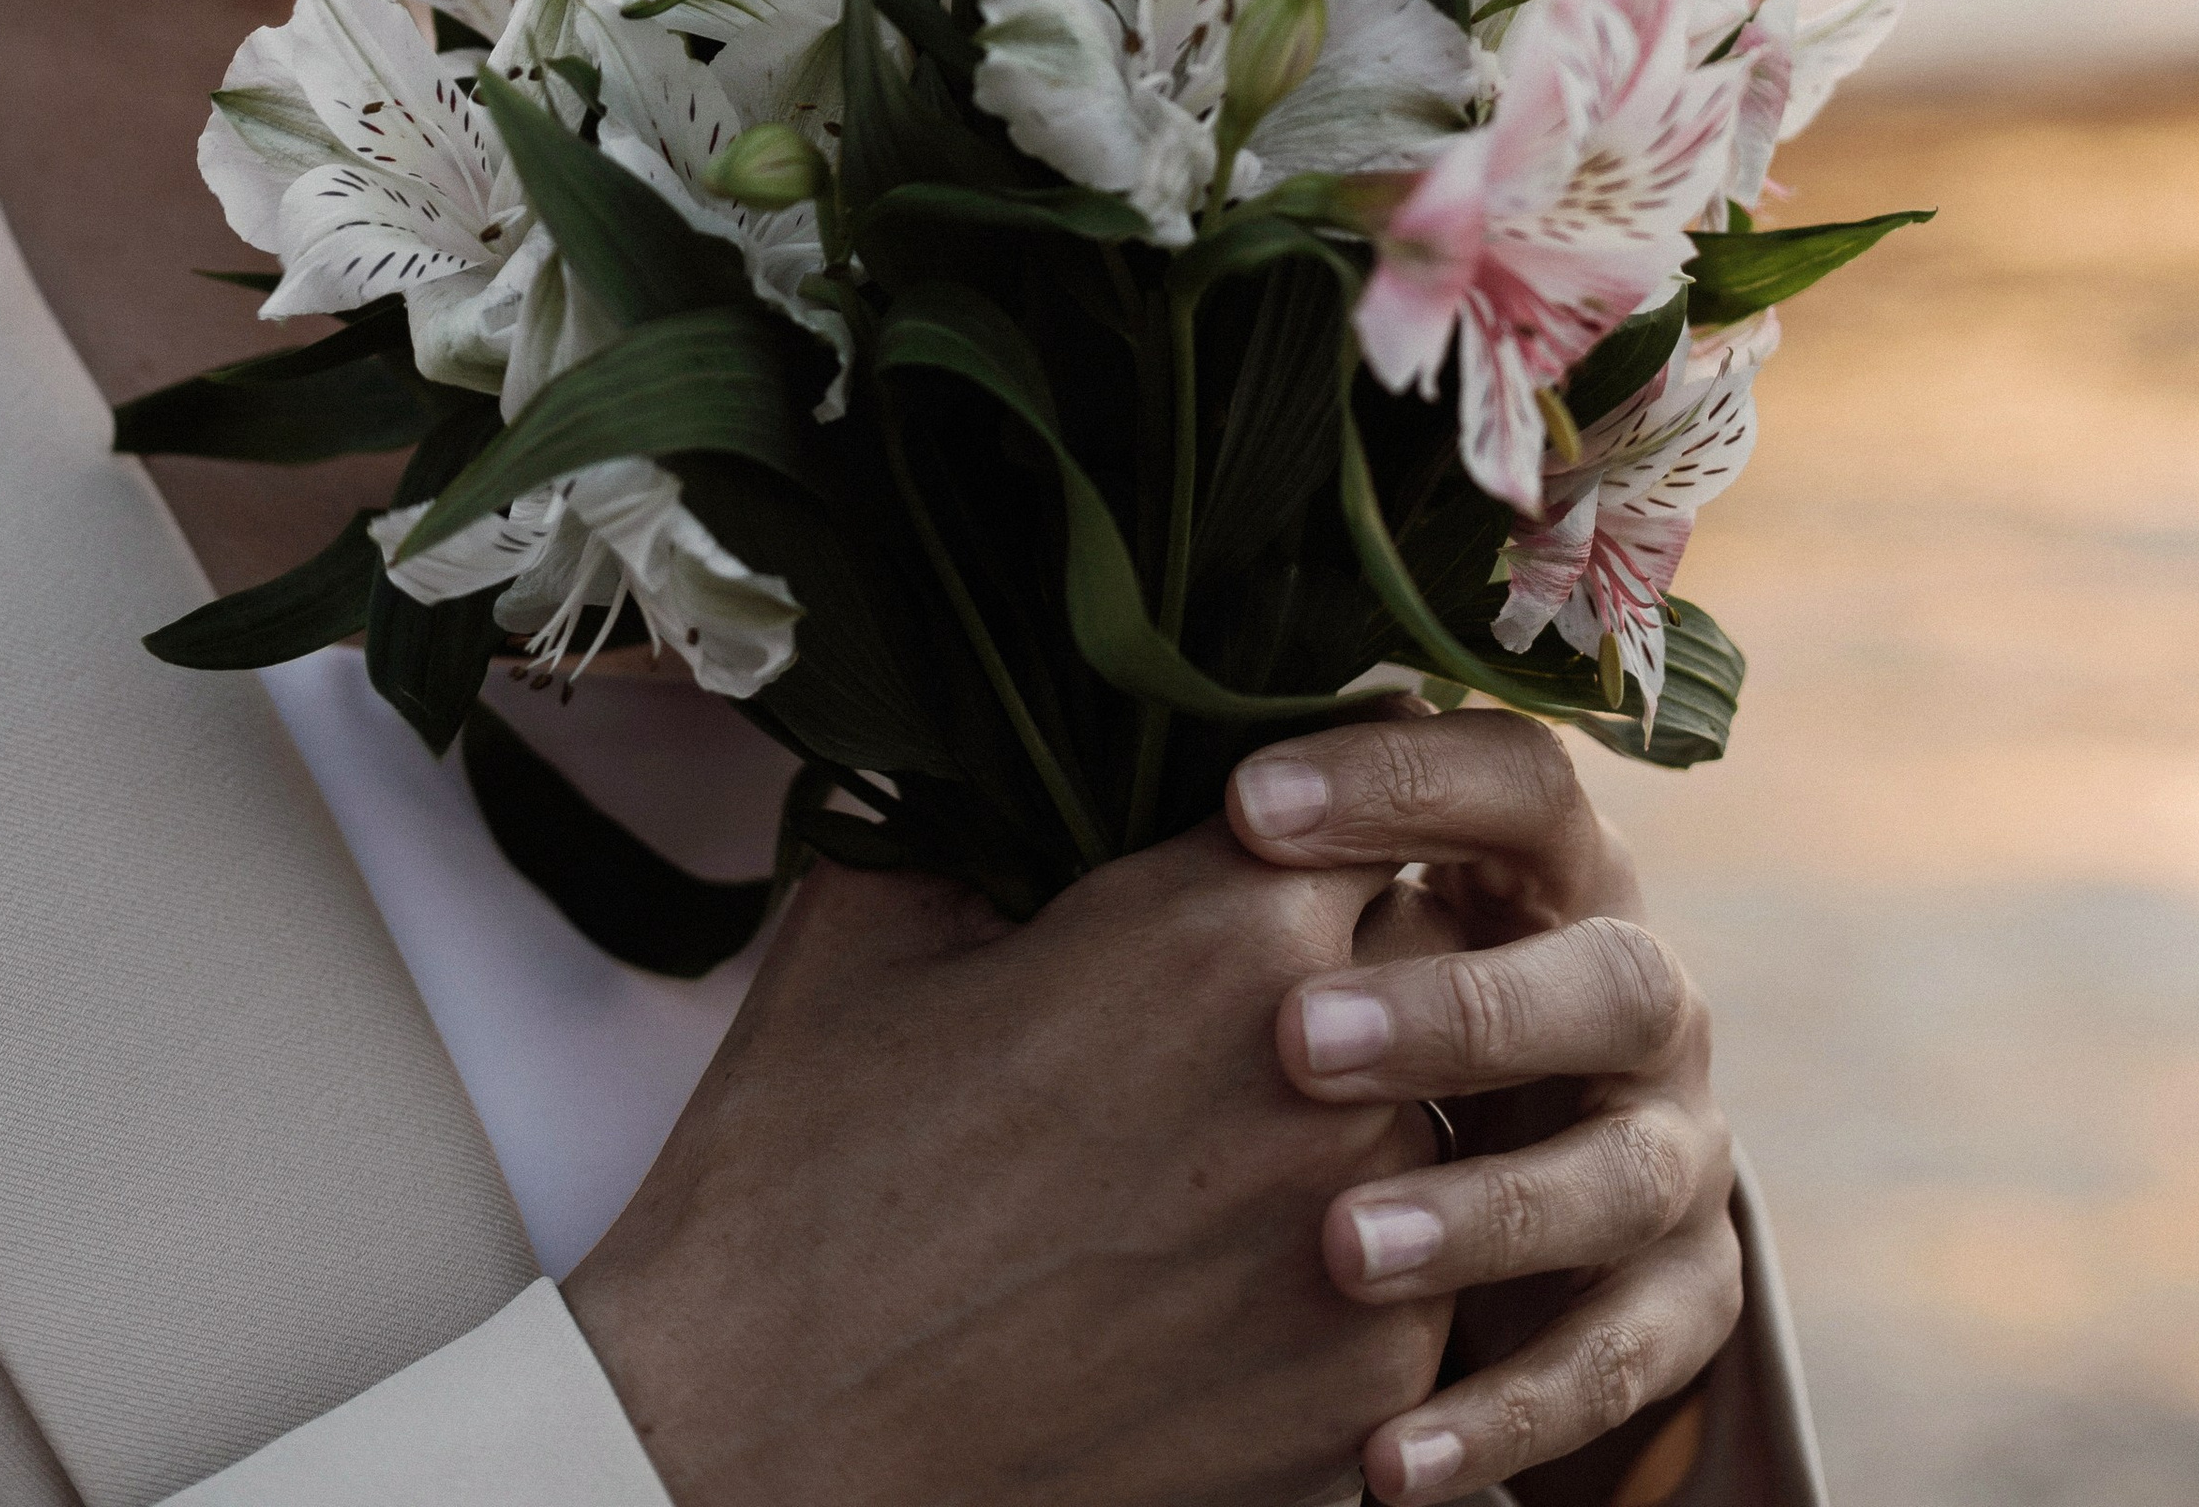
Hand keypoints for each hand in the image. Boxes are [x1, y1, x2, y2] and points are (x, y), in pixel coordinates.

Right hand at [571, 827, 1453, 1506]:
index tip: (1296, 838)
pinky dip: (1345, 1289)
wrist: (751, 1456)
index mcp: (1224, 929)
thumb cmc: (797, 1181)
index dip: (1338, 818)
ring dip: (1371, 1132)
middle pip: (1438, 966)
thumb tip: (1051, 761)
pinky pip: (1414, 1308)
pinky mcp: (1358, 1421)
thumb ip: (1006, 815)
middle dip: (1369, 966)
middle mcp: (1336, 1088)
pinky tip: (1227, 1287)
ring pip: (1446, 1139)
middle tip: (1262, 1003)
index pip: (1385, 805)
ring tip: (1232, 1158)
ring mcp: (1367, 1271)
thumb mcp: (875, 927)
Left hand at [1227, 711, 1741, 1504]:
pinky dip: (1507, 1414)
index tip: (1243, 807)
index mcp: (1550, 867)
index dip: (1401, 780)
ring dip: (1481, 1216)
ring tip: (1334, 1252)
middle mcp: (1639, 993)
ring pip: (1614, 1177)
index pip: (1516, 780)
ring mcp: (1674, 1150)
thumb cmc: (1352, 1016)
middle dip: (1456, 1011)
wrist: (1511, 1197)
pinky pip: (1621, 1364)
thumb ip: (1244, 860)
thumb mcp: (1313, 921)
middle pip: (1601, 978)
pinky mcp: (1682, 1300)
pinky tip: (1387, 1458)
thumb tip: (1040, 773)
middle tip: (1296, 1042)